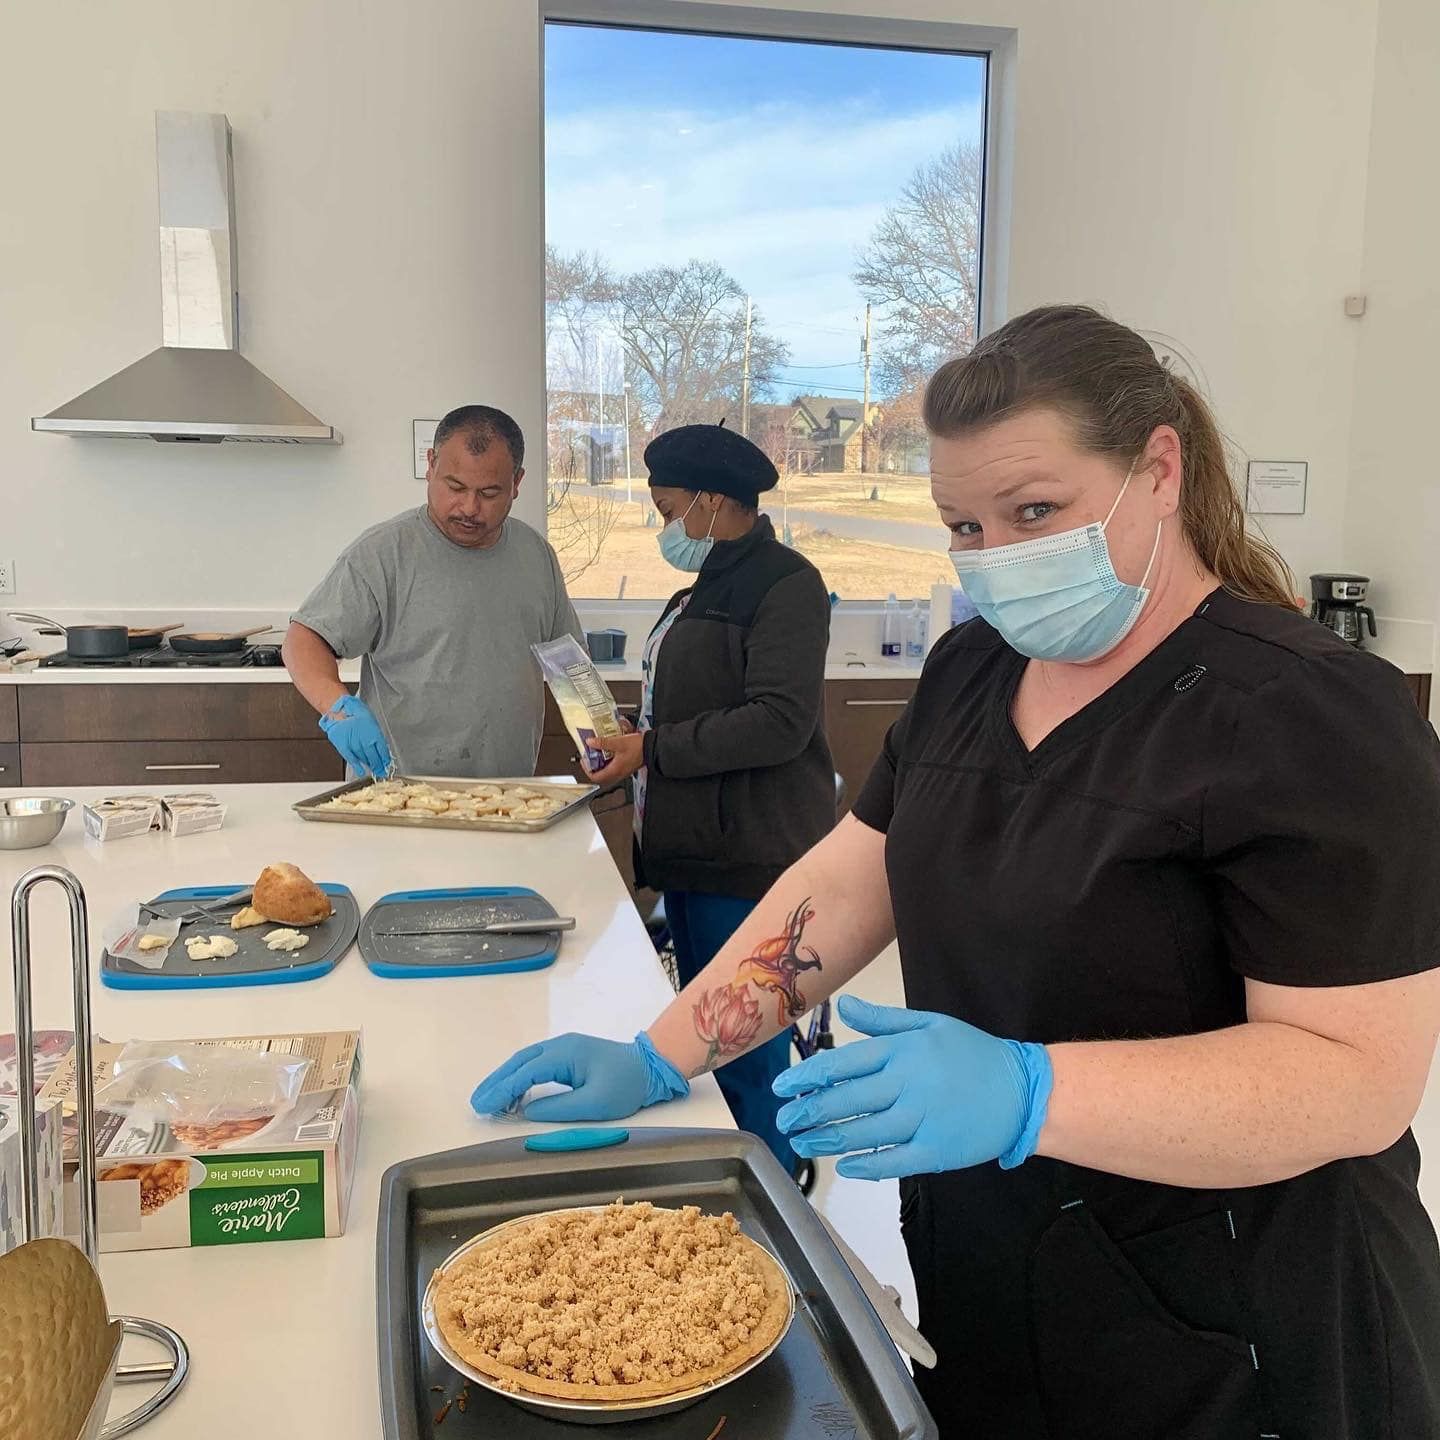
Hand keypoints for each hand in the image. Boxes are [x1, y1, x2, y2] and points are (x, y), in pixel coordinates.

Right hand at [318, 695, 391, 775]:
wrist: (338, 709)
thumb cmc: (355, 711)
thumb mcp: (371, 720)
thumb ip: (375, 733)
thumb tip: (381, 747)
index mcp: (374, 731)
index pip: (382, 749)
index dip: (385, 758)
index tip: (387, 764)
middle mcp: (365, 738)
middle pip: (374, 756)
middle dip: (378, 765)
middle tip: (382, 772)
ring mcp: (354, 743)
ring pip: (364, 758)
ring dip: (369, 765)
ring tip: (374, 770)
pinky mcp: (343, 746)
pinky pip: (351, 758)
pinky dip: (357, 766)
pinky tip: (361, 771)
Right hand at [470, 1031, 688, 1122]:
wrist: (651, 1067)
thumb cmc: (626, 1086)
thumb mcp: (594, 1104)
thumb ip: (558, 1108)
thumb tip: (526, 1111)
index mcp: (565, 1054)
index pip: (525, 1072)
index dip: (502, 1090)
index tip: (483, 1107)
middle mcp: (560, 1046)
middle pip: (519, 1062)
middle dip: (496, 1082)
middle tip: (476, 1103)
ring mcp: (564, 1048)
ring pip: (525, 1061)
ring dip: (505, 1079)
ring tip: (488, 1101)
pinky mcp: (568, 1055)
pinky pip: (536, 1064)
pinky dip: (520, 1077)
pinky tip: (514, 1094)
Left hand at [588, 731, 645, 785]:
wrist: (652, 747)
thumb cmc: (639, 747)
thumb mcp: (618, 742)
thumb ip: (603, 742)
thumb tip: (590, 742)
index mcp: (615, 770)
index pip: (596, 777)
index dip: (587, 770)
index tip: (584, 760)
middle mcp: (618, 773)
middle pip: (600, 774)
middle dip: (593, 765)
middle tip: (589, 756)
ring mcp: (622, 770)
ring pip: (606, 770)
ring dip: (600, 762)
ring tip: (597, 751)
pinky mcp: (626, 766)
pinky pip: (613, 766)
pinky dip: (608, 759)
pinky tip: (608, 750)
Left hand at [773, 995, 1052, 1179]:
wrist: (1024, 1090)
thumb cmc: (973, 1053)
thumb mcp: (929, 1023)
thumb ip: (882, 1020)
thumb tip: (842, 1005)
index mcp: (902, 1051)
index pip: (843, 1063)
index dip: (808, 1077)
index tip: (782, 1088)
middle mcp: (907, 1084)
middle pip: (846, 1100)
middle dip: (808, 1111)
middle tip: (782, 1121)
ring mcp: (922, 1119)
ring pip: (864, 1132)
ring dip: (828, 1140)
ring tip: (802, 1143)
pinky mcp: (937, 1151)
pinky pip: (895, 1161)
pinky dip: (868, 1165)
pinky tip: (846, 1167)